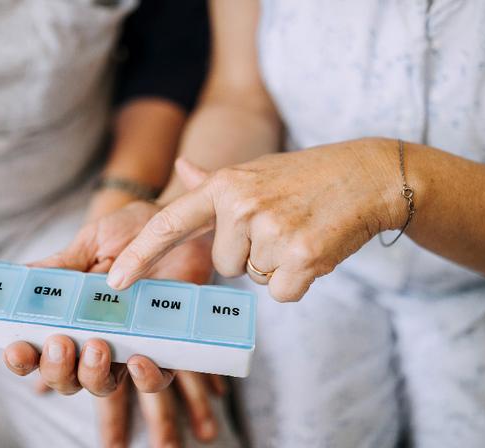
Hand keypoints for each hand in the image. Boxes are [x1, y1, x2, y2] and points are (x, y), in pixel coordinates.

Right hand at [3, 198, 223, 445]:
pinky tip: (139, 359)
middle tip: (59, 342)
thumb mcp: (91, 243)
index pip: (36, 351)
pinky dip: (145, 379)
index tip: (16, 347)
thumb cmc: (130, 233)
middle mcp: (93, 339)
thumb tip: (20, 277)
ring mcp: (127, 347)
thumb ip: (59, 265)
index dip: (21, 358)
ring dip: (92, 375)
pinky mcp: (164, 348)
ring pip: (102, 385)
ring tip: (95, 346)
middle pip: (65, 378)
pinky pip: (155, 380)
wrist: (178, 222)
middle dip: (55, 369)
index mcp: (67, 317)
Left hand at [107, 137, 406, 300]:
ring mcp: (272, 230)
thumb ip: (213, 181)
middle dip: (250, 254)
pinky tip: (315, 248)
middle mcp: (241, 205)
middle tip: (280, 225)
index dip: (139, 254)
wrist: (368, 176)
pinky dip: (298, 280)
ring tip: (300, 231)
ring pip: (255, 278)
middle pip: (224, 264)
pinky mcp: (301, 256)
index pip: (170, 223)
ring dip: (277, 264)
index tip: (116, 282)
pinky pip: (282, 292)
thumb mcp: (256, 170)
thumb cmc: (308, 175)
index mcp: (225, 185)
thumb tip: (181, 171)